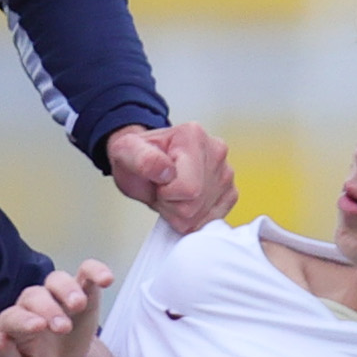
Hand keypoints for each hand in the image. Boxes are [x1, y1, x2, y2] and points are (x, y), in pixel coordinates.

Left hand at [0, 261, 112, 356]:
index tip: (38, 328)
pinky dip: (96, 271)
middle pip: (36, 296)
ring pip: (57, 279)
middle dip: (49, 310)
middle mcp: (33, 303)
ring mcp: (57, 294)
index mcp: (14, 322)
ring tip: (79, 304)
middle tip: (63, 329)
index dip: (24, 320)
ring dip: (68, 289)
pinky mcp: (81, 290)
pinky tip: (107, 279)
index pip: (13, 316)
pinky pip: (86, 272)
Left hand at [107, 120, 235, 233]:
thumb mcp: (125, 152)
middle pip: (195, 205)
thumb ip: (141, 160)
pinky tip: (185, 201)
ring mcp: (226, 172)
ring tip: (172, 193)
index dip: (166, 194)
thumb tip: (166, 172)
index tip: (158, 182)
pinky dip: (194, 218)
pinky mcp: (231, 191)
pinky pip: (212, 220)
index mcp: (193, 136)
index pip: (188, 188)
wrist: (146, 163)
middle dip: (172, 206)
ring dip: (181, 214)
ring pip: (203, 216)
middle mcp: (216, 151)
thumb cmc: (137, 157)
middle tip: (162, 189)